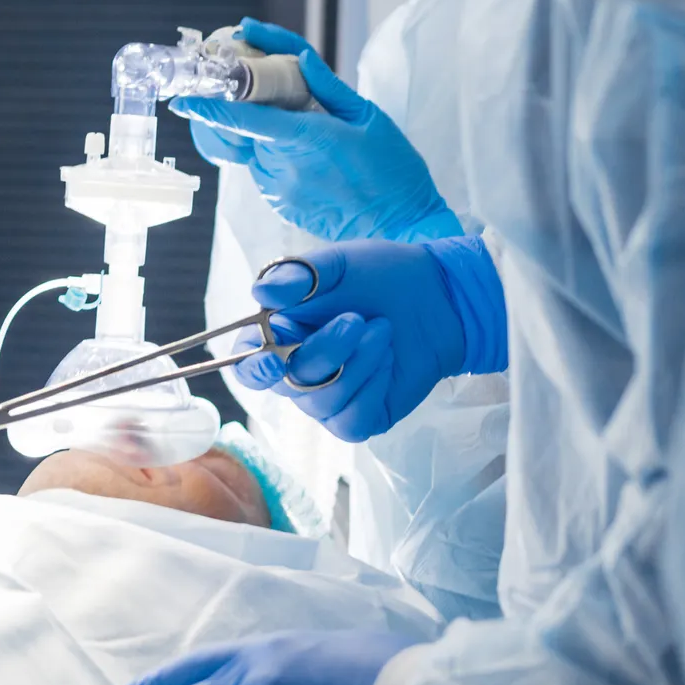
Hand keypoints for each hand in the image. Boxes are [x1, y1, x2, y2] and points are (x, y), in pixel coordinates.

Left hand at [172, 18, 462, 242]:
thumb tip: (296, 55)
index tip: (183, 98)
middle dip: (258, 113)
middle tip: (293, 110)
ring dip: (272, 140)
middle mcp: (284, 165)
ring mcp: (280, 190)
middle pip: (249, 129)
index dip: (208, 107)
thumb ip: (326, 84)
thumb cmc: (393, 167)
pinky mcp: (281, 206)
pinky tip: (316, 167)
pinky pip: (268, 173)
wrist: (404, 224)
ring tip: (317, 146)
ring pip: (257, 151)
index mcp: (306, 136)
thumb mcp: (367, 115)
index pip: (242, 118)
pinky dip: (281, 161)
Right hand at [229, 237, 506, 441]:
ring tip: (382, 332)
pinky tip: (387, 362)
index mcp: (278, 335)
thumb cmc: (379, 276)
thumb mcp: (337, 264)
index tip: (274, 359)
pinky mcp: (359, 417)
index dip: (253, 367)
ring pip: (322, 402)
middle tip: (357, 319)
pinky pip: (352, 420)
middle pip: (289, 382)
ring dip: (357, 365)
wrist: (437, 298)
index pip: (246, 363)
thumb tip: (261, 292)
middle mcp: (295, 372)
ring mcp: (326, 399)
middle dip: (326, 351)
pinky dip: (371, 389)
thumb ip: (297, 275)